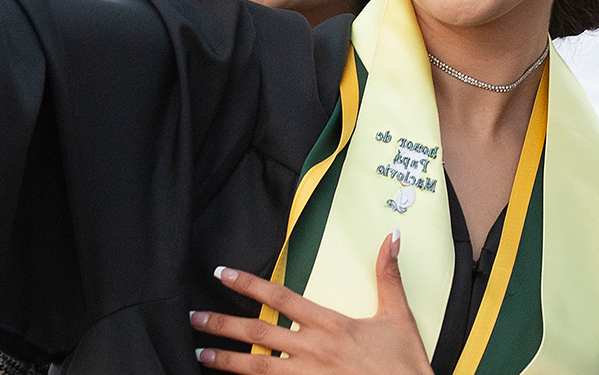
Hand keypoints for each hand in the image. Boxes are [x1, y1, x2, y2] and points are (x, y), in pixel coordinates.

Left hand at [192, 232, 431, 374]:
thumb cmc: (405, 362)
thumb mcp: (399, 315)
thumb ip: (388, 276)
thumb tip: (390, 236)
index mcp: (332, 324)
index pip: (281, 297)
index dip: (248, 285)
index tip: (222, 274)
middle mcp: (314, 349)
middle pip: (258, 333)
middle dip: (222, 324)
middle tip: (193, 318)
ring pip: (257, 367)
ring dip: (226, 360)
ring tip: (200, 353)